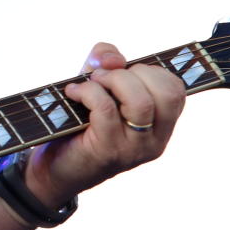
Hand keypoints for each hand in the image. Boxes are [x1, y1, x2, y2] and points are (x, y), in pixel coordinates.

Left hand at [24, 42, 184, 207]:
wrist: (53, 170)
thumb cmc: (78, 124)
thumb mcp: (97, 86)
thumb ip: (108, 63)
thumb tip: (113, 58)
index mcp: (161, 127)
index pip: (177, 91)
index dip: (151, 71)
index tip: (123, 71)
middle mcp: (155, 141)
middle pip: (167, 93)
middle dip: (134, 72)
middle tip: (104, 77)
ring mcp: (134, 149)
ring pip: (141, 101)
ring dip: (112, 80)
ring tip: (90, 82)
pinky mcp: (109, 152)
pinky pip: (106, 109)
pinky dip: (88, 92)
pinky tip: (73, 92)